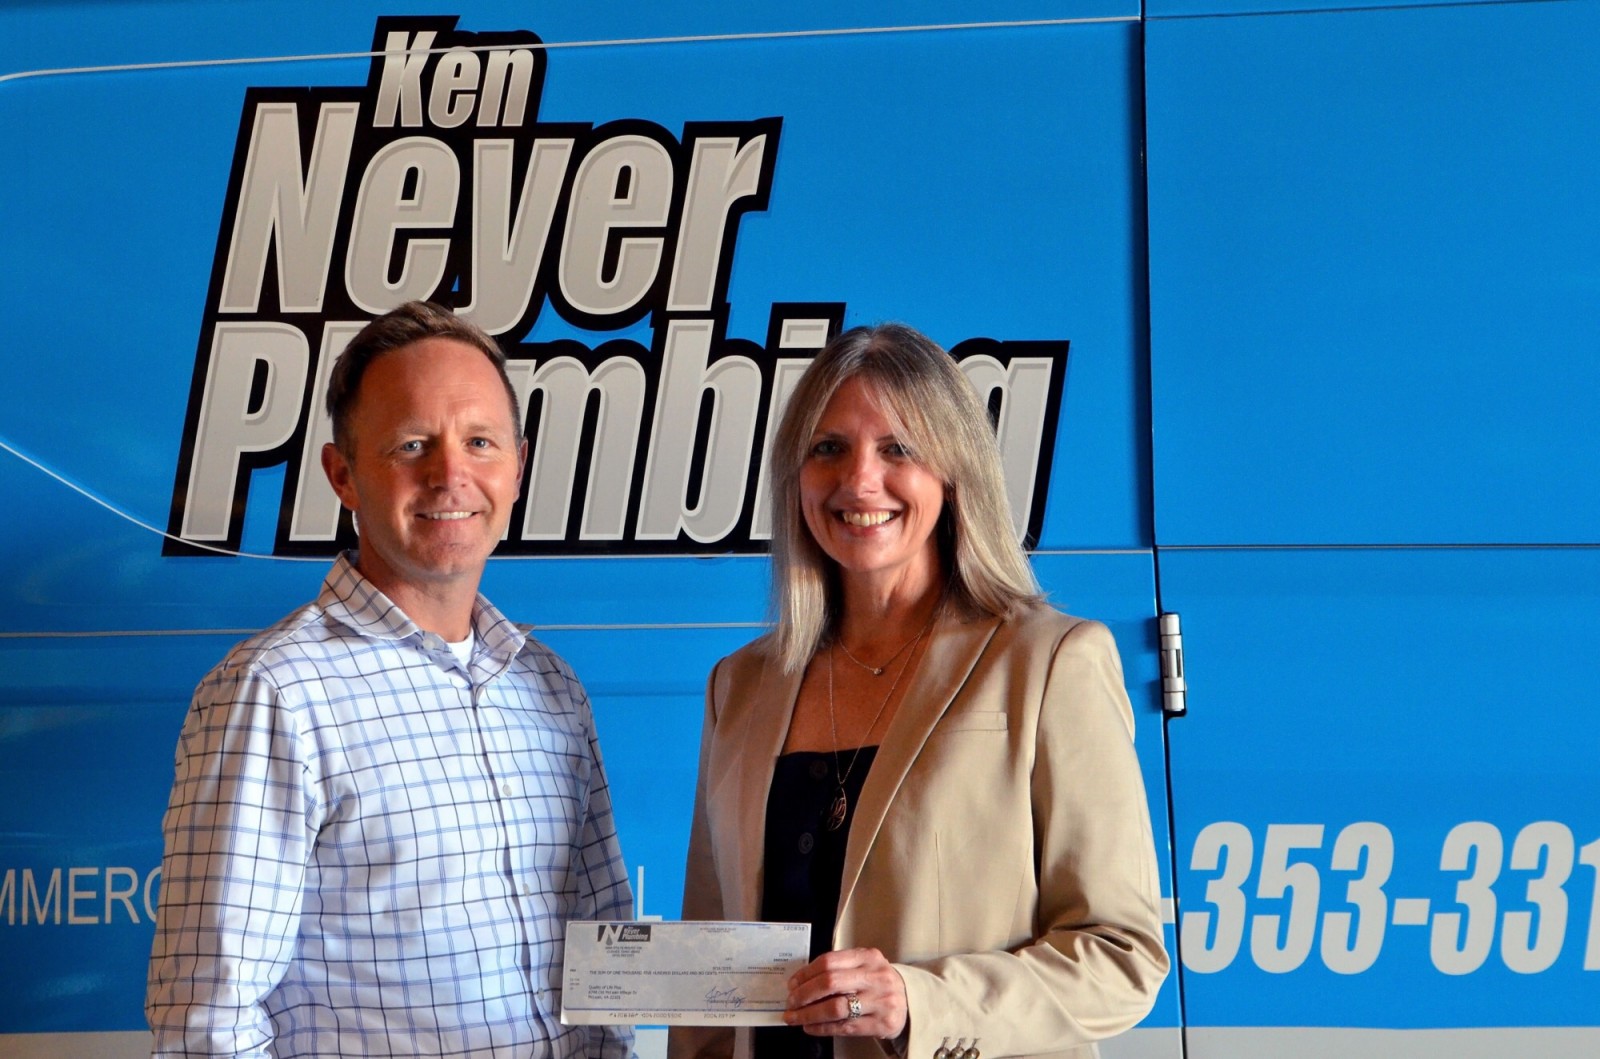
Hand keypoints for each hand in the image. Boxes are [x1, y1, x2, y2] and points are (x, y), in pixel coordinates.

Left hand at [784, 947, 907, 1039]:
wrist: (912, 1001)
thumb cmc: (879, 983)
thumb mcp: (865, 966)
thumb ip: (840, 969)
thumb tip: (800, 982)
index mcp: (869, 957)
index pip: (829, 961)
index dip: (805, 973)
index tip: (792, 984)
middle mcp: (876, 977)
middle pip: (830, 982)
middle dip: (804, 994)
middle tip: (790, 1002)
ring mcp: (881, 1001)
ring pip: (836, 1008)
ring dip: (809, 1014)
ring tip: (795, 1017)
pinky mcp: (882, 1023)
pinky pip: (845, 1027)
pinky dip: (823, 1028)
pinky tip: (811, 1027)